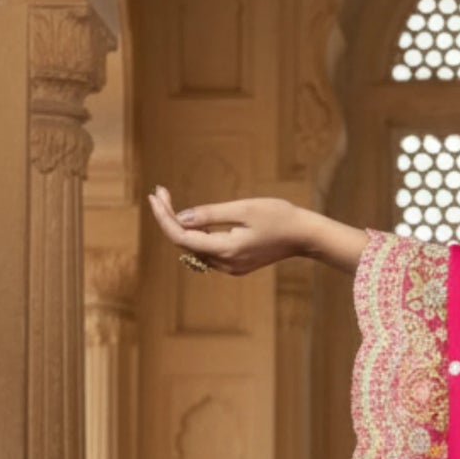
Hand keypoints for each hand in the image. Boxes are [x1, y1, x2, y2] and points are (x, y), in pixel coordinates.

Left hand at [148, 185, 306, 275]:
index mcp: (226, 250)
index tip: (155, 196)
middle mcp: (225, 263)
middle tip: (159, 192)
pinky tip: (190, 218)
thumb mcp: (243, 209)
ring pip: (193, 248)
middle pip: (184, 243)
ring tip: (168, 200)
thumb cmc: (278, 217)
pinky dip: (194, 234)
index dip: (164, 217)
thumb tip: (179, 217)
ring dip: (179, 226)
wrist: (304, 236)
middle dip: (169, 218)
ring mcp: (230, 266)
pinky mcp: (235, 264)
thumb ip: (209, 214)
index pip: (181, 237)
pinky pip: (207, 250)